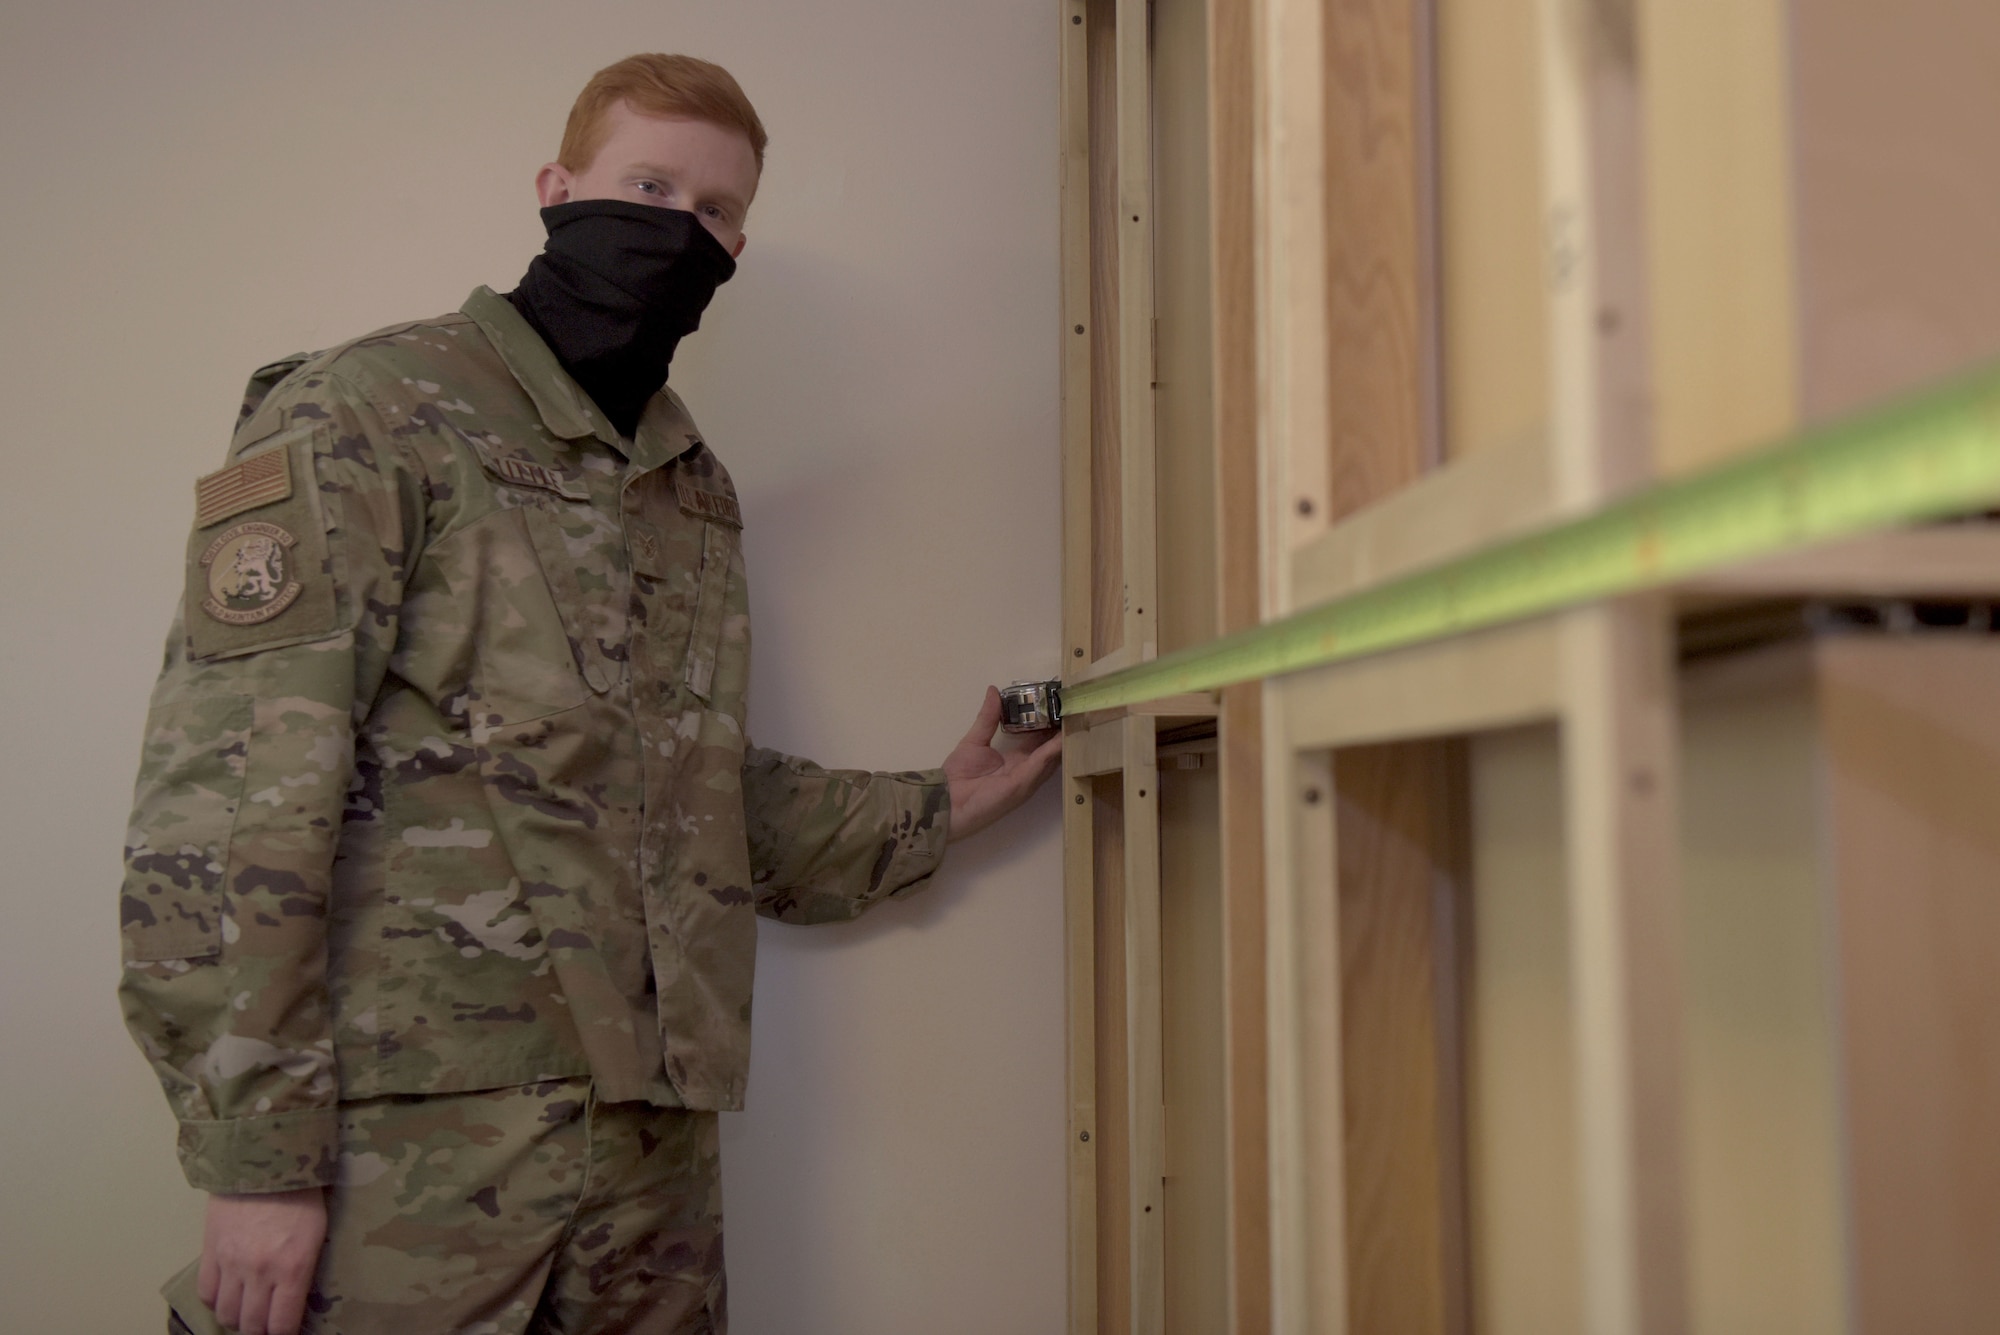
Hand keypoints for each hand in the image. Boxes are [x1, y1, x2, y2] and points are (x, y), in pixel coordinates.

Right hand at [199, 1188, 327, 1334]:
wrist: (266, 1158)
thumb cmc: (301, 1193)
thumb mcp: (317, 1233)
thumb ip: (303, 1270)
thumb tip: (293, 1300)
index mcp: (293, 1268)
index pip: (281, 1325)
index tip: (286, 1331)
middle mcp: (259, 1272)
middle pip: (251, 1326)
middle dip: (259, 1331)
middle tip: (266, 1323)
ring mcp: (231, 1263)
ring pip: (226, 1314)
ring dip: (237, 1318)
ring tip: (247, 1310)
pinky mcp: (210, 1251)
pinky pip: (206, 1292)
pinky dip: (215, 1300)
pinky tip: (227, 1294)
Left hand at [942, 686, 1062, 842]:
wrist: (947, 800)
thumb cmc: (959, 774)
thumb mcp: (975, 739)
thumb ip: (988, 717)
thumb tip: (993, 690)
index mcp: (1017, 759)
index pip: (1039, 739)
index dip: (1048, 723)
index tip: (1057, 704)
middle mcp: (1026, 769)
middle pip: (1050, 748)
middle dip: (1061, 729)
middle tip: (1071, 707)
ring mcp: (1027, 778)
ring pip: (1052, 756)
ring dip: (1063, 738)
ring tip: (1074, 716)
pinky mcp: (1022, 784)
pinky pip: (1040, 764)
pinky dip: (1052, 750)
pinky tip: (1062, 735)